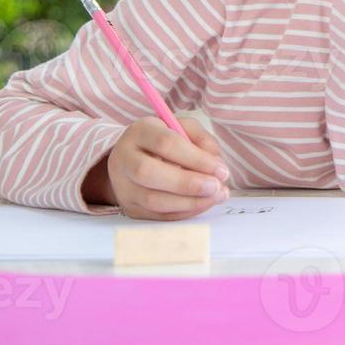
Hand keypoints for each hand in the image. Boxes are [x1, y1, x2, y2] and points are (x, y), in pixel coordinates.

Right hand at [96, 117, 230, 220]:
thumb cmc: (165, 140)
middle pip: (149, 173)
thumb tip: (217, 166)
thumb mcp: (184, 129)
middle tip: (216, 187)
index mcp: (140, 131)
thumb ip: (203, 141)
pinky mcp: (130, 207)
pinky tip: (203, 204)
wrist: (134, 159)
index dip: (196, 159)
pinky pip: (157, 215)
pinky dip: (184, 212)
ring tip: (215, 197)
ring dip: (190, 202)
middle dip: (188, 183)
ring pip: (153, 200)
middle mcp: (124, 158)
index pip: (166, 144)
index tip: (221, 170)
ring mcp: (123, 186)